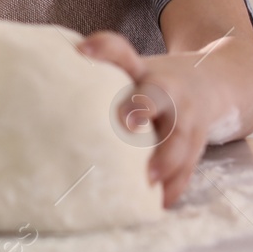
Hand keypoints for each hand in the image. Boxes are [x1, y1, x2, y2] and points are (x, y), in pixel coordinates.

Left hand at [78, 30, 242, 207]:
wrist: (210, 82)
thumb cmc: (151, 83)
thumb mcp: (131, 71)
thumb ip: (99, 80)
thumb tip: (42, 92)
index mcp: (141, 70)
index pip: (121, 52)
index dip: (103, 49)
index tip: (82, 51)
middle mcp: (166, 90)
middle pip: (156, 95)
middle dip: (142, 106)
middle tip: (127, 122)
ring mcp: (187, 115)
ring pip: (180, 136)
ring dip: (166, 158)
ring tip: (148, 180)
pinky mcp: (197, 141)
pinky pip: (189, 164)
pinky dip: (176, 184)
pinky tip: (160, 202)